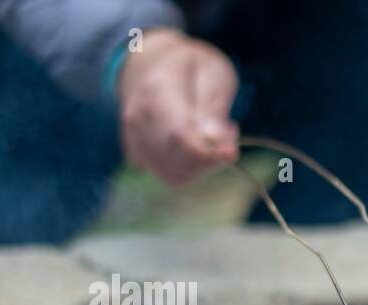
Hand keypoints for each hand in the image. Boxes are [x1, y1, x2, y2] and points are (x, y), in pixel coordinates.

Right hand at [116, 28, 238, 184]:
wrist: (157, 66)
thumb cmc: (195, 70)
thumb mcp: (214, 74)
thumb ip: (214, 106)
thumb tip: (213, 138)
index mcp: (157, 88)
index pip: (180, 136)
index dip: (209, 154)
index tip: (232, 151)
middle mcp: (138, 116)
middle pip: (179, 160)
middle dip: (212, 158)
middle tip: (228, 133)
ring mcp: (134, 137)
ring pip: (177, 174)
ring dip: (204, 165)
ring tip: (214, 136)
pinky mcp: (138, 155)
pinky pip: (171, 175)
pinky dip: (192, 169)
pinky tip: (198, 146)